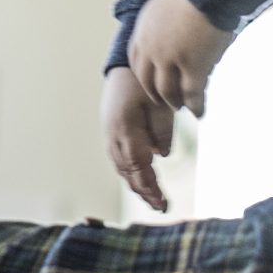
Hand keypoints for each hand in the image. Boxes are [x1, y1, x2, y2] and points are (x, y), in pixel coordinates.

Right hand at [102, 66, 174, 212]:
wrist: (123, 65)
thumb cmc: (144, 82)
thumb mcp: (160, 104)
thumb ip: (162, 130)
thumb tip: (162, 155)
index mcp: (125, 130)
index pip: (137, 168)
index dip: (150, 188)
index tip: (163, 202)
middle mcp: (113, 136)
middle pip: (127, 172)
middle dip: (144, 191)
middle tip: (162, 206)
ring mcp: (110, 135)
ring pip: (122, 168)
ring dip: (137, 184)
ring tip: (153, 198)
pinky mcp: (112, 133)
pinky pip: (120, 158)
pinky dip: (131, 172)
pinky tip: (141, 178)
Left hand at [128, 0, 232, 118]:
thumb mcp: (163, 2)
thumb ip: (162, 18)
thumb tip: (170, 20)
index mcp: (143, 31)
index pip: (136, 60)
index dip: (143, 74)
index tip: (149, 81)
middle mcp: (152, 49)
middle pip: (147, 80)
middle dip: (154, 93)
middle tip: (163, 100)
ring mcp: (170, 60)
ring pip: (167, 91)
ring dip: (173, 101)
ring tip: (180, 106)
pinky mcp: (192, 66)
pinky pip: (192, 93)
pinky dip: (195, 106)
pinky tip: (200, 112)